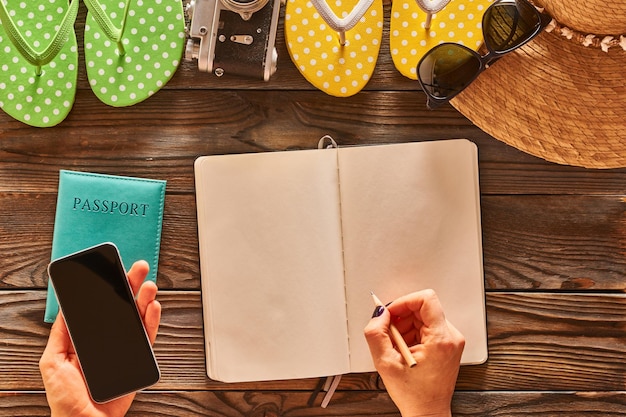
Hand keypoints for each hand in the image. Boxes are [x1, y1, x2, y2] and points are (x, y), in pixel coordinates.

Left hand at [39, 260, 160, 416]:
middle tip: (138, 269)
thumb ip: (61, 334)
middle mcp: (107, 340)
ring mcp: (124, 349)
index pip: (100, 306)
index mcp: (86, 338)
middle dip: (130, 286)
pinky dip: (152, 321)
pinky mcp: (138, 360)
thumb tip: (66, 307)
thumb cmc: (66, 400)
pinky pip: (148, 337)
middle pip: (122, 307)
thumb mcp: (53, 362)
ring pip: (137, 318)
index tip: (112, 270)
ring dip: (144, 299)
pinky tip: (153, 307)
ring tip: (148, 286)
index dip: (107, 287)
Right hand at [364, 289, 464, 416]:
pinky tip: (404, 350)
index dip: (403, 301)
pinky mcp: (447, 345)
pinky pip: (426, 327)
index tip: (390, 312)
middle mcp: (451, 337)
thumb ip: (376, 333)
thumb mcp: (386, 363)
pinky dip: (411, 334)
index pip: (426, 299)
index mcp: (441, 339)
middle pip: (423, 307)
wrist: (427, 412)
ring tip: (397, 347)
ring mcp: (451, 341)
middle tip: (389, 335)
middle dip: (401, 317)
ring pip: (423, 316)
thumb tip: (379, 313)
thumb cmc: (414, 395)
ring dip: (404, 327)